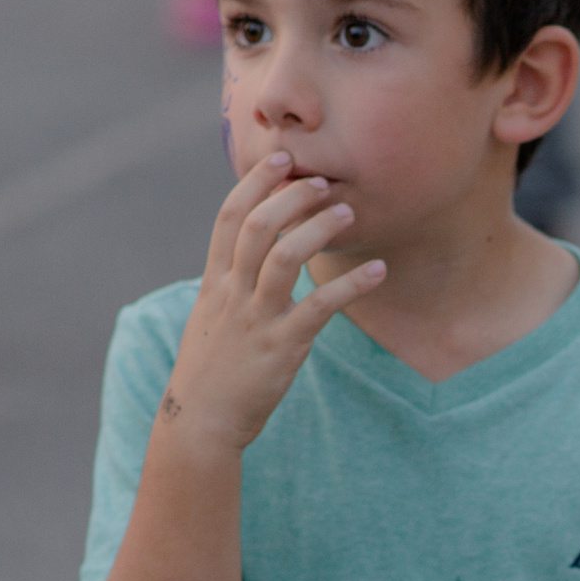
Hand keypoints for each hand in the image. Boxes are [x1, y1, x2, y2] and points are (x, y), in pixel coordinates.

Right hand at [163, 150, 385, 449]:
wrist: (200, 421)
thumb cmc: (211, 370)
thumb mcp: (211, 318)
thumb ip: (230, 284)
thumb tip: (251, 257)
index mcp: (214, 282)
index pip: (229, 218)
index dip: (255, 183)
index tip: (282, 159)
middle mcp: (232, 293)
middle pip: (257, 227)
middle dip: (290, 197)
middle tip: (323, 182)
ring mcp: (256, 319)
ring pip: (284, 257)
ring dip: (319, 229)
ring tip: (348, 213)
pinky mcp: (281, 347)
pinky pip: (320, 306)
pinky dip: (353, 285)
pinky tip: (379, 271)